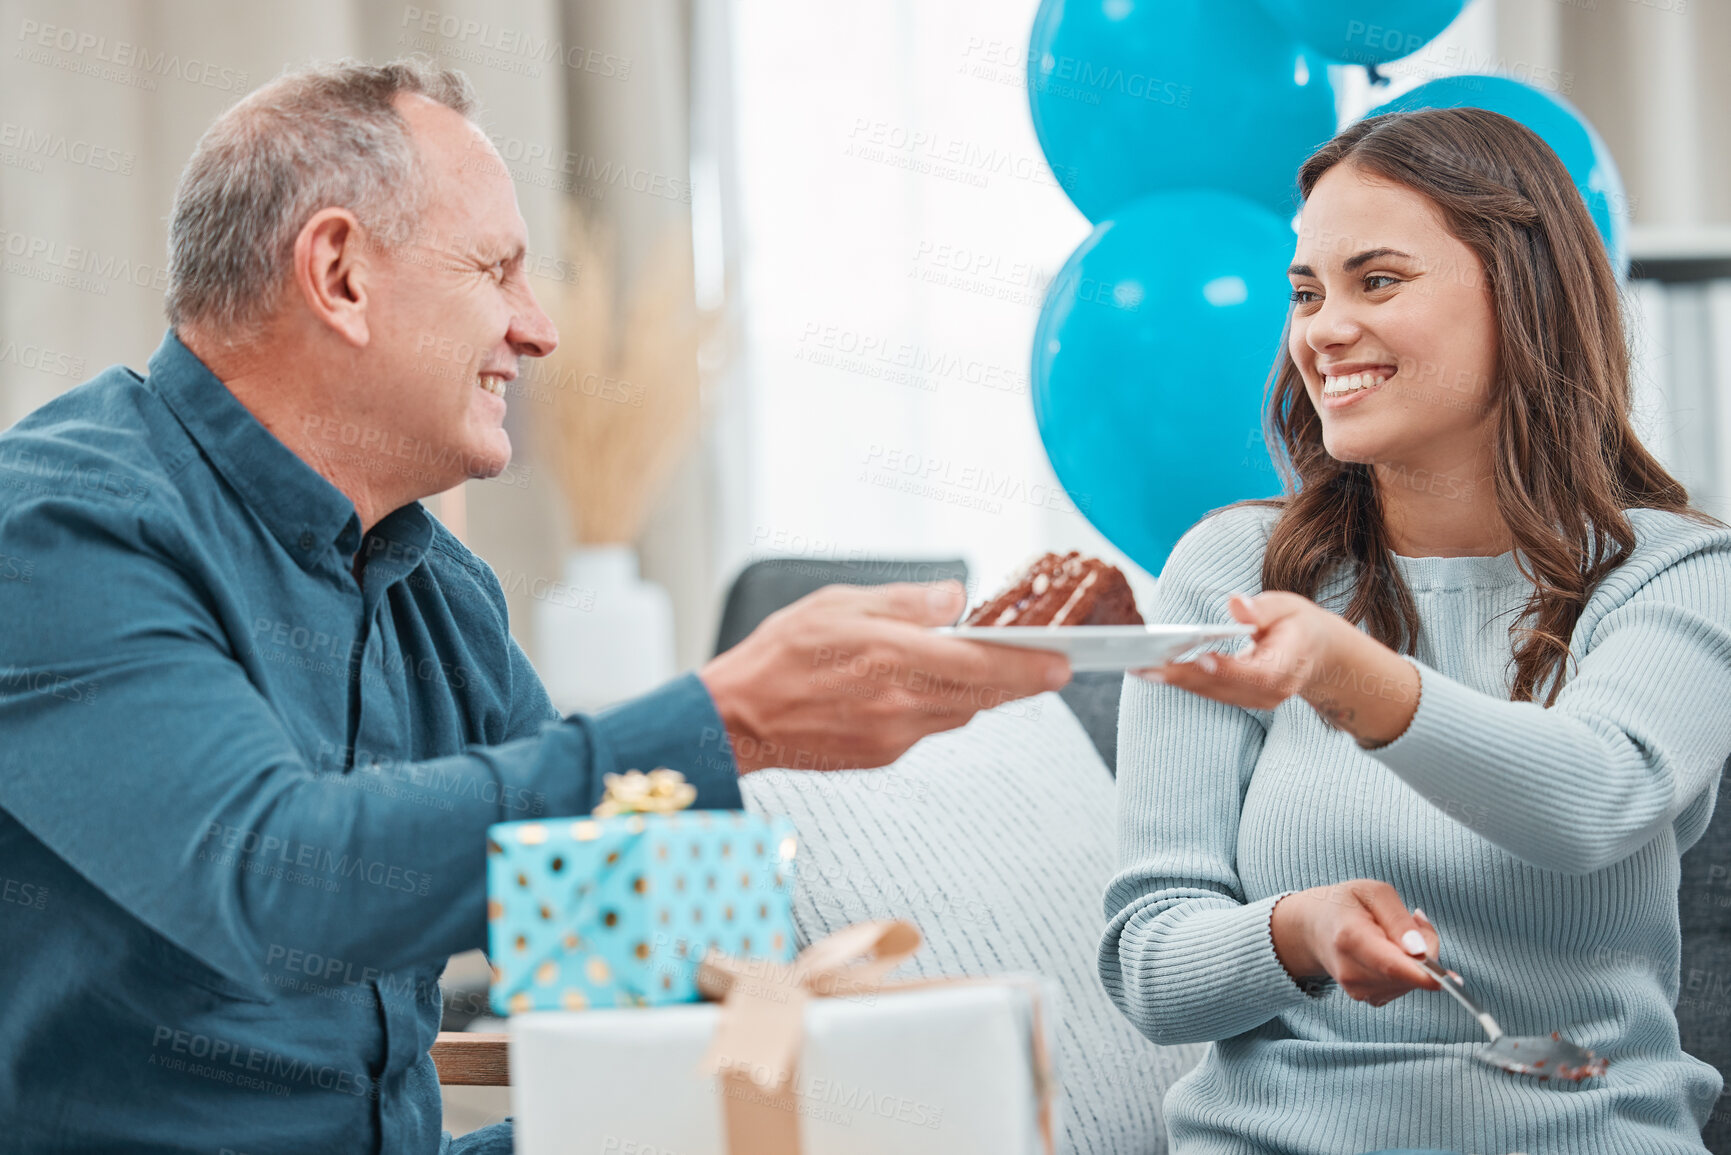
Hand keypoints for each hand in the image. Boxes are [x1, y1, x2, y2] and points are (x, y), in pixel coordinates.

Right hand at [698, 581, 1070, 773]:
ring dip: (980, 693)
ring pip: (959, 712)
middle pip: (984, 694)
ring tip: (991, 668)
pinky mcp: (882, 755)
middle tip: (1050, 667)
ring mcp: (894, 736)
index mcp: (893, 657)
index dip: (1031, 667)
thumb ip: (904, 602)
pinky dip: (939, 707)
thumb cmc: (779, 656)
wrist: (737, 718)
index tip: (1064, 663)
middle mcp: (901, 703)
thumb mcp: (838, 604)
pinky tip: (928, 688)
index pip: (983, 664)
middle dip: (1021, 681)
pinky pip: (928, 728)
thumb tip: (954, 598)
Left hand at [1136, 591, 1418, 744]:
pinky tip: (1150, 667)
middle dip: (1181, 675)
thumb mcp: (1290, 607)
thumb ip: (1263, 609)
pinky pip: (1206, 690)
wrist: (1318, 654)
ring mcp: (1253, 700)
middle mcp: (1269, 692)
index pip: (1255, 674)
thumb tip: (1236, 604)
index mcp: (1287, 668)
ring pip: (1209, 691)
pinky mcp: (1239, 698)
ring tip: (1135, 664)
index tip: (1198, 658)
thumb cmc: (1300, 625)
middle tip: (1143, 663)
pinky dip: (1179, 679)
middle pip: (1221, 687)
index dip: (1227, 669)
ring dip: (1172, 680)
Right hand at [1270, 881, 1442, 1005]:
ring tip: (1395, 935)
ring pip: (1411, 983)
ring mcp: (1357, 990)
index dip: (1426, 974)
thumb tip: (1420, 952)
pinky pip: (1404, 988)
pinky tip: (1392, 953)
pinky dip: (1408, 972)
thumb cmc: (1346, 905)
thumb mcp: (1373, 893)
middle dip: (1427, 951)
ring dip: (1417, 961)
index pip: (1392, 965)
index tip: (1453, 979)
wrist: (1312, 928)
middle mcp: (1351, 971)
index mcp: (1350, 938)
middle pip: (1410, 974)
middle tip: (1414, 920)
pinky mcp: (1367, 999)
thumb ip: (1399, 919)